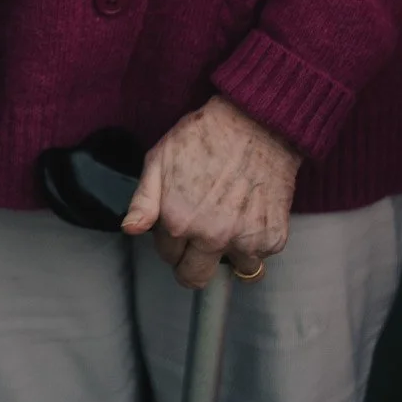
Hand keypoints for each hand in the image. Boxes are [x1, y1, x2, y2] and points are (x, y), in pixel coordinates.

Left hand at [121, 96, 299, 288]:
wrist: (256, 123)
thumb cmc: (205, 136)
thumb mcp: (160, 158)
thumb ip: (143, 201)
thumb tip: (129, 230)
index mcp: (178, 221)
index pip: (167, 254)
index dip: (171, 237)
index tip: (181, 217)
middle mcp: (211, 237)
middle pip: (194, 278)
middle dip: (192, 261)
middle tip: (200, 233)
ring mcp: (243, 241)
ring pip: (229, 269)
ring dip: (227, 251)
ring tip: (229, 215)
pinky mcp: (271, 240)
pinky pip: (257, 257)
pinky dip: (253, 241)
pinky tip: (249, 211)